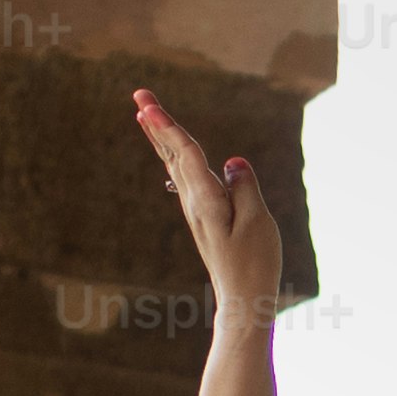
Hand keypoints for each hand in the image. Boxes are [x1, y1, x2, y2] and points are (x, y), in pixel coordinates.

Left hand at [132, 89, 283, 323]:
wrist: (243, 300)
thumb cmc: (254, 263)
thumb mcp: (257, 221)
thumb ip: (244, 187)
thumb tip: (232, 162)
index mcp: (206, 200)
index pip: (184, 154)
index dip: (167, 127)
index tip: (146, 106)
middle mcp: (194, 202)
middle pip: (172, 154)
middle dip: (156, 123)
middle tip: (139, 95)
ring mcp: (196, 210)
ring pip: (175, 165)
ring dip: (161, 137)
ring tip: (145, 114)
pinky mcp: (204, 217)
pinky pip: (185, 178)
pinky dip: (175, 158)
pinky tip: (170, 152)